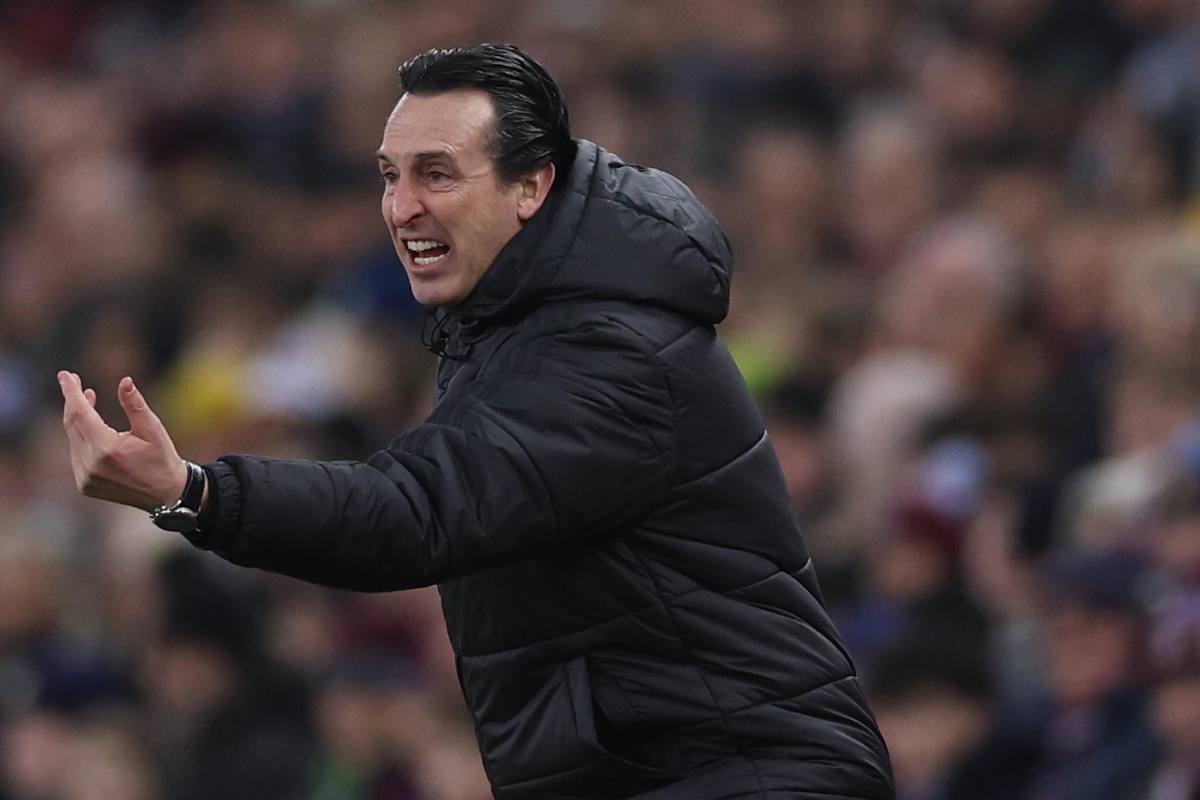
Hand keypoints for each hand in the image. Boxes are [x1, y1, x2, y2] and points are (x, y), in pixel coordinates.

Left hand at [58, 371, 187, 511]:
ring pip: (73, 438)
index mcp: (107, 448)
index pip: (80, 413)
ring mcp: (85, 477)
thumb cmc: (162, 458)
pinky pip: (76, 453)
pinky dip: (81, 437)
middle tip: (74, 381)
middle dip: (72, 401)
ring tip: (89, 399)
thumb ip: (135, 405)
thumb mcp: (153, 429)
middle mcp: (91, 464)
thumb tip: (125, 381)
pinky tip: (92, 429)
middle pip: (72, 424)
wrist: (166, 494)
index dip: (71, 392)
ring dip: (78, 418)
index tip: (64, 375)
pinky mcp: (84, 485)